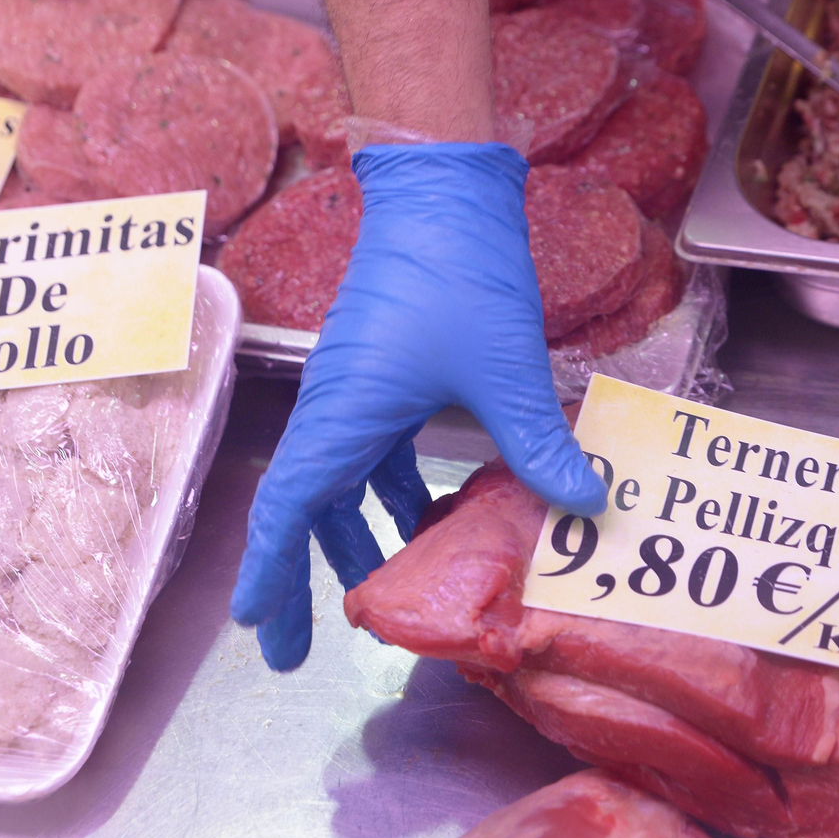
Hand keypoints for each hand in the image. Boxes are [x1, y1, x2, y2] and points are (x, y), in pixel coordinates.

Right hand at [230, 142, 607, 669]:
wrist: (443, 190)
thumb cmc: (458, 272)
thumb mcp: (504, 368)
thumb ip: (538, 443)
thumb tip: (585, 503)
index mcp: (345, 415)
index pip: (288, 510)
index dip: (268, 572)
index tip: (253, 625)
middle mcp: (338, 408)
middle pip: (304, 509)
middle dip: (296, 578)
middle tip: (292, 647)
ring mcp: (358, 391)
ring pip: (341, 482)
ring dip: (352, 536)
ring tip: (377, 590)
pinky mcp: (385, 374)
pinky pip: (374, 452)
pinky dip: (390, 492)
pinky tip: (428, 517)